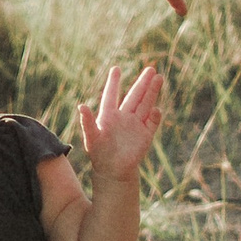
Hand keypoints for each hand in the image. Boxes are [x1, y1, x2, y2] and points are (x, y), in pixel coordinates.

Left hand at [78, 61, 163, 180]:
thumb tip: (81, 106)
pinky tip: (156, 109)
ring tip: (159, 78)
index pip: (112, 95)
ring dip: (152, 92)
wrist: (113, 171)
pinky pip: (151, 123)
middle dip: (142, 83)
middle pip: (135, 96)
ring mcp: (135, 125)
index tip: (116, 69)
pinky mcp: (145, 136)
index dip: (114, 83)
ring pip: (146, 105)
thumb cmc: (99, 153)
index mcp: (109, 115)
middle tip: (151, 69)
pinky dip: (154, 116)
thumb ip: (87, 122)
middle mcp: (124, 117)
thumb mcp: (91, 137)